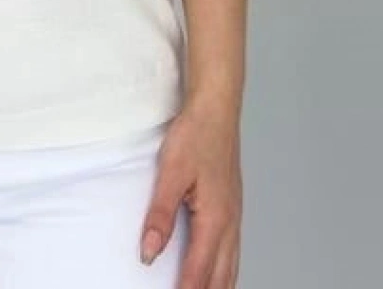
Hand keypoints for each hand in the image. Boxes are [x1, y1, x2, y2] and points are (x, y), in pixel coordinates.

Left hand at [139, 95, 241, 287]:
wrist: (217, 110)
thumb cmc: (196, 135)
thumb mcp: (171, 173)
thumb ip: (160, 216)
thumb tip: (148, 253)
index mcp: (215, 220)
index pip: (199, 273)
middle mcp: (230, 224)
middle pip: (220, 278)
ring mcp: (234, 217)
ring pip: (230, 268)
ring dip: (217, 288)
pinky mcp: (232, 209)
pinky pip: (232, 252)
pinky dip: (225, 272)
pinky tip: (216, 273)